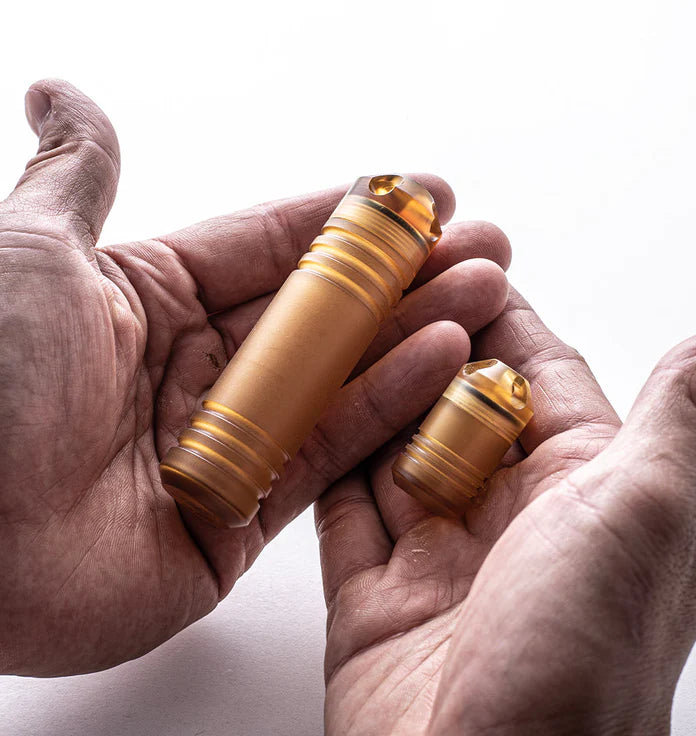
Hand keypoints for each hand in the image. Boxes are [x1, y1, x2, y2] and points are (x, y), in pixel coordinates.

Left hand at [0, 80, 511, 675]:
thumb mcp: (31, 258)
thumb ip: (77, 180)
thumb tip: (64, 93)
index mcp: (149, 302)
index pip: (271, 248)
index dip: (348, 220)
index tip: (422, 194)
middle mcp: (194, 372)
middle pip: (320, 315)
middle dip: (406, 276)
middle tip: (480, 243)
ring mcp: (226, 445)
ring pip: (337, 380)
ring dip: (415, 332)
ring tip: (486, 290)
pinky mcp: (242, 519)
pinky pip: (327, 454)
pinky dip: (387, 406)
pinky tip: (444, 357)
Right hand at [317, 289, 695, 735]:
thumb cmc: (582, 669)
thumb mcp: (646, 512)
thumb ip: (685, 414)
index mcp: (586, 490)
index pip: (534, 372)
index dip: (497, 311)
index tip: (457, 254)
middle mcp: (513, 519)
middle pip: (454, 403)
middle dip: (420, 341)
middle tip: (378, 280)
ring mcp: (440, 557)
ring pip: (392, 447)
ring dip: (367, 390)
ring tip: (332, 329)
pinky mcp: (375, 596)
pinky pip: (340, 508)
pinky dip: (322, 458)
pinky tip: (301, 409)